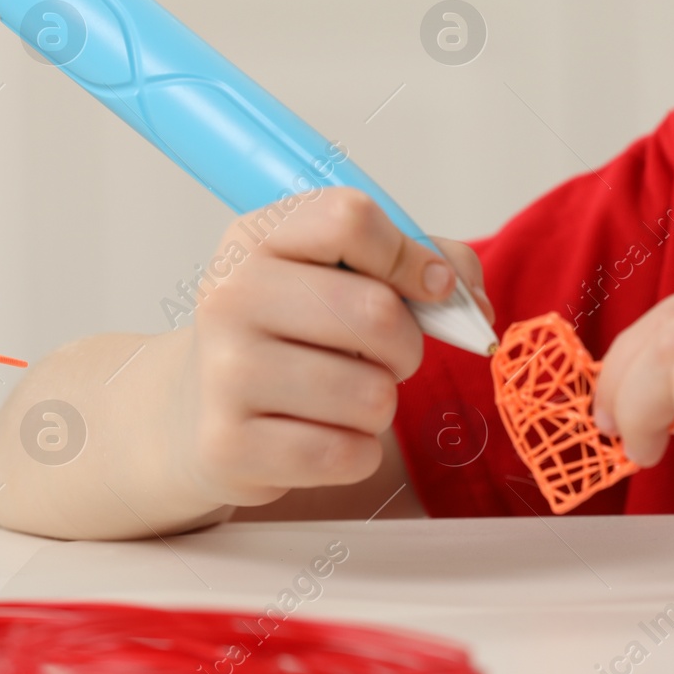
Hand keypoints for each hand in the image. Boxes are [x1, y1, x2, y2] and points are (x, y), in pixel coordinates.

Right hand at [174, 188, 494, 508]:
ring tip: (344, 393)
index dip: (410, 256)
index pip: (350, 219)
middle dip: (408, 344)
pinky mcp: (229, 447)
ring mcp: (224, 374)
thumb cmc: (299, 330)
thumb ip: (430, 265)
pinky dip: (358, 452)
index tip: (430, 286)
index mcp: (258, 237)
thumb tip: (472, 308)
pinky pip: (347, 454)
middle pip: (376, 314)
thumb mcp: (349, 272)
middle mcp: (230, 297)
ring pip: (371, 395)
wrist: (201, 406)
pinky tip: (323, 434)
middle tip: (387, 354)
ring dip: (381, 403)